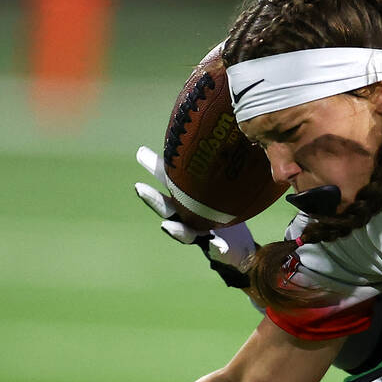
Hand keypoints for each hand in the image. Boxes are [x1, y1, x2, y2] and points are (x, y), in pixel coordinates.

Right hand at [135, 145, 256, 287]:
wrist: (242, 250)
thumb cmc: (228, 212)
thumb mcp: (222, 188)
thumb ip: (216, 168)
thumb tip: (216, 130)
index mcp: (187, 202)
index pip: (169, 183)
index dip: (155, 170)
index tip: (141, 153)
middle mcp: (189, 220)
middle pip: (167, 209)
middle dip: (153, 199)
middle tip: (139, 188)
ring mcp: (202, 237)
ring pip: (185, 233)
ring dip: (175, 230)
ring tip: (167, 226)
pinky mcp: (220, 250)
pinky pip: (217, 249)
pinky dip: (215, 247)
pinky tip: (216, 243)